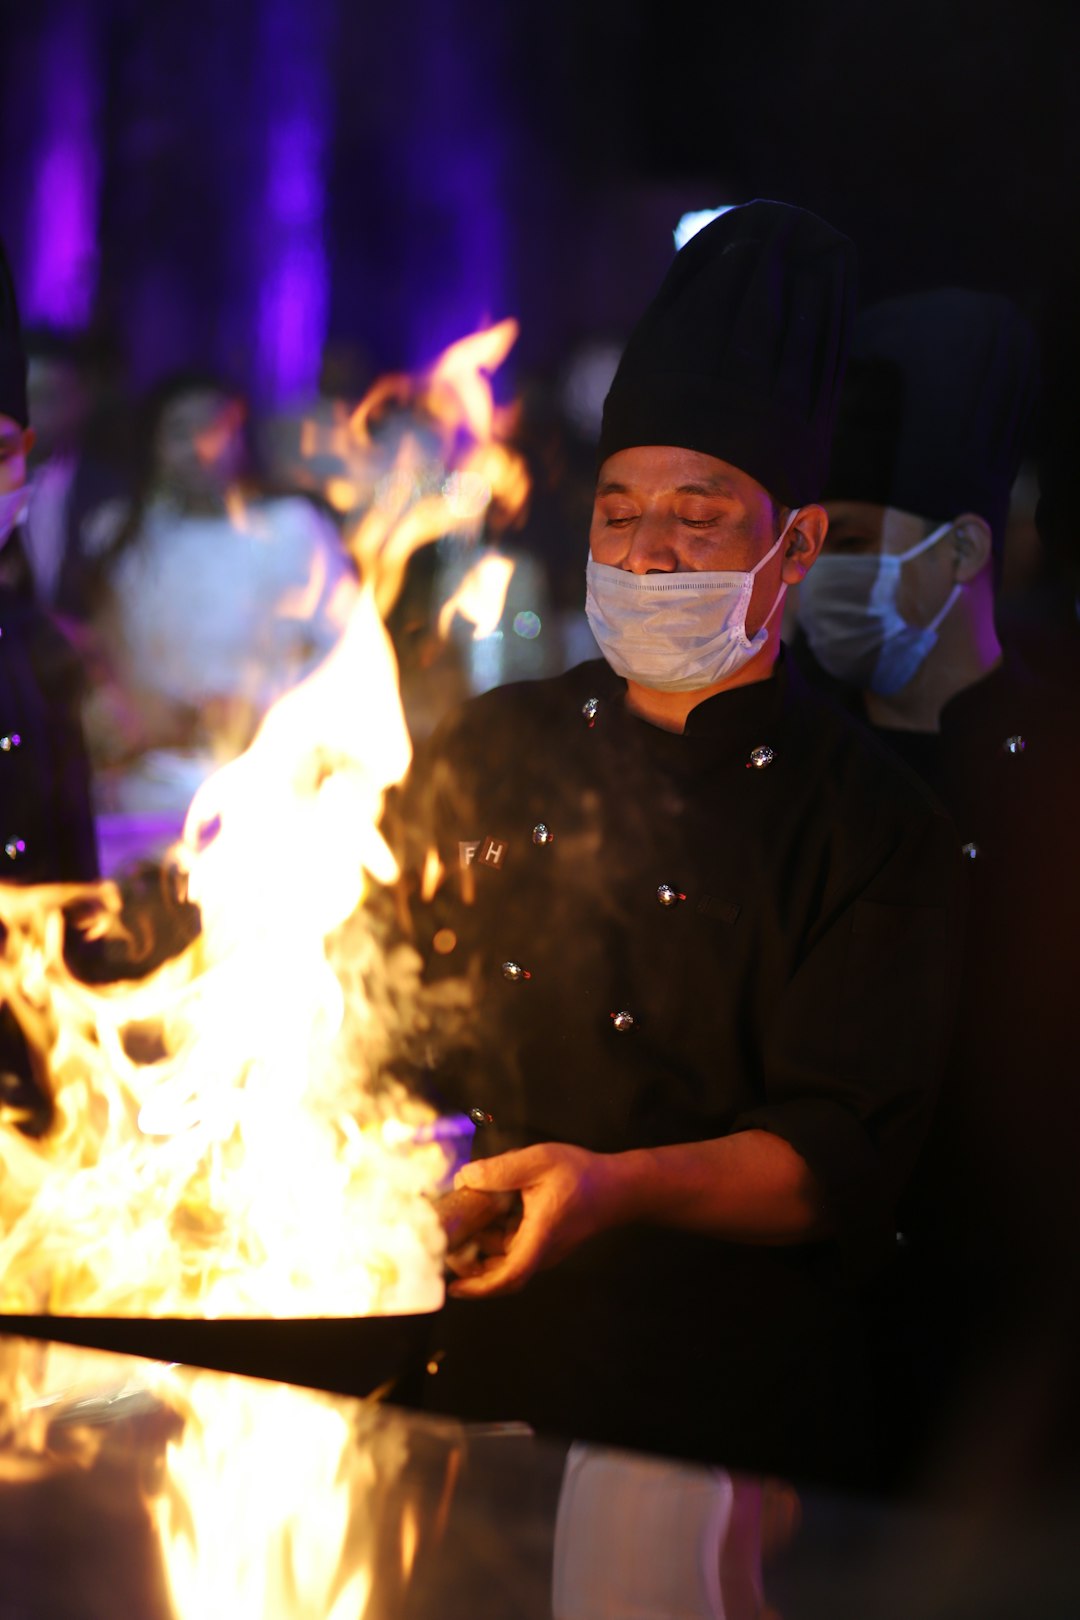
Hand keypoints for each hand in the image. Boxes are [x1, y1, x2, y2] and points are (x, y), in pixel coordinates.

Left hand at [447, 1142, 619, 1298]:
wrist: (617, 1188)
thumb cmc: (582, 1175)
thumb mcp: (540, 1161)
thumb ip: (501, 1170)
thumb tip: (465, 1178)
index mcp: (540, 1236)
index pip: (510, 1275)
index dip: (480, 1287)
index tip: (454, 1288)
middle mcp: (541, 1251)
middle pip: (500, 1271)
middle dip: (468, 1265)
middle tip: (443, 1244)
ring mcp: (543, 1249)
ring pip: (503, 1257)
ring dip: (479, 1246)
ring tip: (457, 1222)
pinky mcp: (543, 1241)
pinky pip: (512, 1245)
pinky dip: (493, 1235)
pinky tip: (482, 1211)